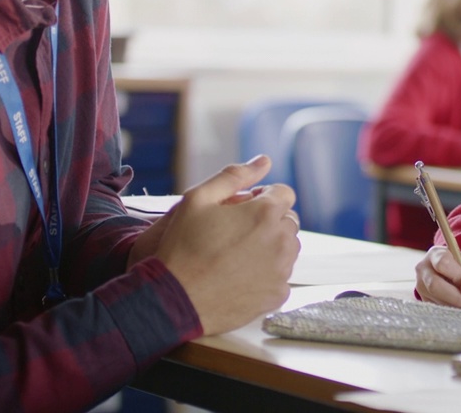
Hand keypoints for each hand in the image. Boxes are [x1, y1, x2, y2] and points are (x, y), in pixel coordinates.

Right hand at [155, 156, 301, 335]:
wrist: (173, 300)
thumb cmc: (182, 247)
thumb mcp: (197, 199)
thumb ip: (234, 175)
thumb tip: (264, 160)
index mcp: (266, 212)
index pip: (284, 193)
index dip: (262, 199)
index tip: (241, 211)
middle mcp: (282, 239)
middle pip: (287, 221)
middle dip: (268, 222)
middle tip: (236, 234)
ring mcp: (282, 269)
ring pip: (287, 248)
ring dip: (270, 247)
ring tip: (236, 255)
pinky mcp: (278, 294)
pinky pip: (281, 276)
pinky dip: (267, 274)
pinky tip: (239, 277)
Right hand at [415, 245, 460, 310]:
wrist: (458, 276)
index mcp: (436, 254)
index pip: (442, 263)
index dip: (457, 276)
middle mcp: (423, 270)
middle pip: (435, 285)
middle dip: (456, 298)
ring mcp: (421, 287)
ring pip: (436, 301)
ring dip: (457, 307)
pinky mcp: (424, 301)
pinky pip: (438, 310)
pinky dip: (455, 312)